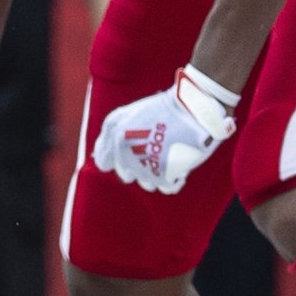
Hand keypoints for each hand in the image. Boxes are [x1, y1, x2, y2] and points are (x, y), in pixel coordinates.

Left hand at [94, 65, 238, 195]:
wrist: (194, 107)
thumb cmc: (166, 109)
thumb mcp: (130, 114)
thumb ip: (112, 135)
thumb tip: (100, 159)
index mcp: (114, 133)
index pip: (103, 162)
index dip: (116, 159)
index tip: (132, 154)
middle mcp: (124, 150)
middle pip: (126, 175)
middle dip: (140, 166)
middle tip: (157, 149)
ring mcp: (142, 164)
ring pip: (147, 183)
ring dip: (158, 173)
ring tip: (171, 153)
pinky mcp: (162, 174)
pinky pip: (167, 187)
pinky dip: (176, 179)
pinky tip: (182, 163)